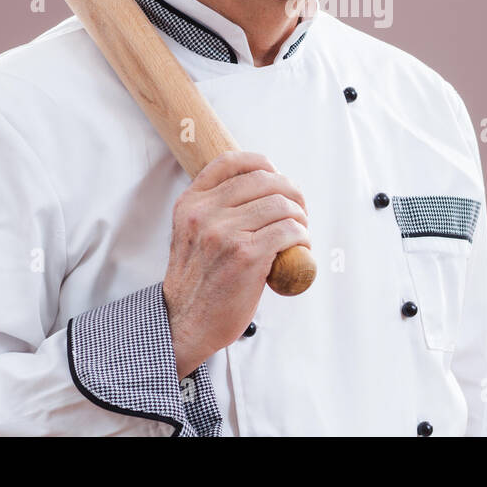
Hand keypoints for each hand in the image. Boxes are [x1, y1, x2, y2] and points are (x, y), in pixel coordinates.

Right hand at [162, 151, 309, 378]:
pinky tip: (300, 249)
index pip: (230, 162)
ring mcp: (225, 233)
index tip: (276, 175)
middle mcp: (205, 213)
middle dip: (291, 192)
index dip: (261, 163)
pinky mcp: (247, 255)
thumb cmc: (198, 282)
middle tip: (299, 210)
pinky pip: (288, 231)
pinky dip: (302, 238)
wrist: (184, 324)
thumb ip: (215, 210)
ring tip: (300, 234)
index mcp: (190, 204)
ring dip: (300, 218)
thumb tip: (261, 191)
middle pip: (264, 180)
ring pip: (281, 205)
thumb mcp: (192, 235)